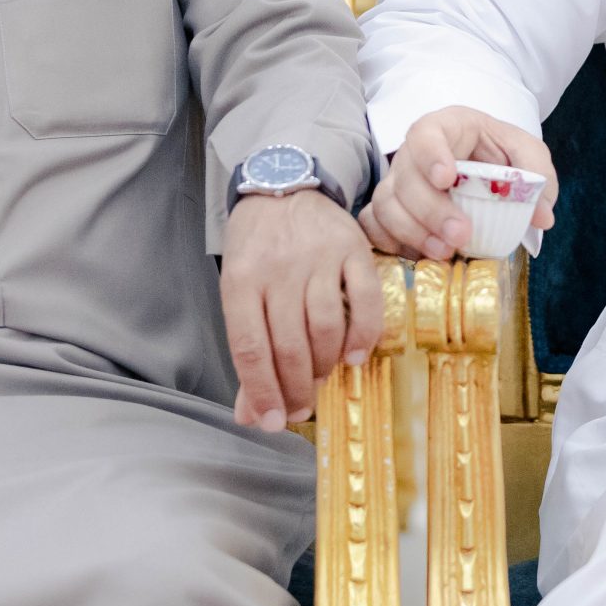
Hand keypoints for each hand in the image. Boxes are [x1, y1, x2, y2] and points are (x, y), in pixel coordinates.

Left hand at [221, 190, 385, 431]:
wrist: (284, 184)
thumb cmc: (258, 247)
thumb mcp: (240, 289)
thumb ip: (249, 351)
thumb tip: (250, 415)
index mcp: (242, 281)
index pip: (251, 348)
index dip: (262, 391)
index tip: (272, 422)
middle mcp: (279, 269)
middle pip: (289, 344)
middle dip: (295, 388)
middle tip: (300, 409)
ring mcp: (318, 257)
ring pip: (325, 327)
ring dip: (325, 365)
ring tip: (321, 380)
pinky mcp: (353, 248)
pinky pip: (365, 300)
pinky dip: (363, 334)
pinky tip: (354, 356)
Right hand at [359, 106, 557, 261]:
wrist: (483, 162)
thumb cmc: (500, 153)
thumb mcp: (527, 153)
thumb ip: (538, 176)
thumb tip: (542, 216)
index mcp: (447, 127)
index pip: (425, 133)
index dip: (431, 155)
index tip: (447, 178)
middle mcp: (414, 152)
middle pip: (404, 175)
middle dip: (430, 209)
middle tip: (460, 235)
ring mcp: (397, 179)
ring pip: (385, 202)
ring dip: (411, 231)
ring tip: (444, 252)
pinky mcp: (390, 206)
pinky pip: (372, 222)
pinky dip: (388, 241)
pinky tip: (416, 255)